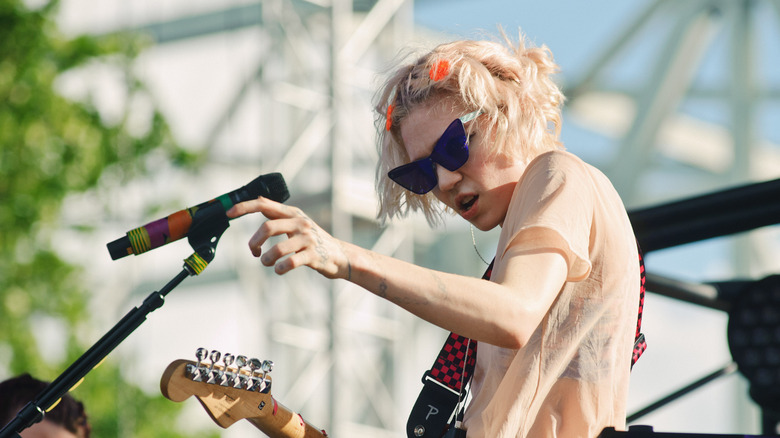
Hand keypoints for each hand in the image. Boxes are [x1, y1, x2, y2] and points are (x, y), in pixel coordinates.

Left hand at [227, 197, 348, 278]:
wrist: (339, 255)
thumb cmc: (312, 241)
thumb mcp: (297, 223)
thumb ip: (279, 214)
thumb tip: (258, 202)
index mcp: (293, 213)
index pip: (264, 205)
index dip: (245, 208)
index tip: (229, 213)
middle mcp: (300, 223)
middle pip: (268, 227)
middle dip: (254, 242)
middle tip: (254, 252)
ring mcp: (307, 239)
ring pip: (278, 249)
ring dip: (266, 259)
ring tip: (267, 263)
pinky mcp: (313, 255)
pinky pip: (290, 262)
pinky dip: (279, 268)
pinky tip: (279, 269)